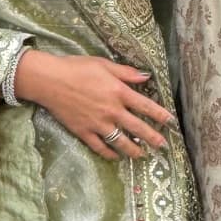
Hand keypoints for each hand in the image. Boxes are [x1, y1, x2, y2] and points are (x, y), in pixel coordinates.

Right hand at [13, 49, 175, 160]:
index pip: (145, 106)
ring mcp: (98, 124)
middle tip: (163, 146)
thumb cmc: (76, 68)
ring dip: (133, 150)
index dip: (160, 115)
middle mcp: (112, 111)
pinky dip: (109, 153)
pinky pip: (100, 147)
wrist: (49, 80)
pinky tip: (116, 156)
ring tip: (142, 155)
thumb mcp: (104, 65)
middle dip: (152, 138)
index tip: (170, 122)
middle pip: (137, 128)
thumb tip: (146, 77)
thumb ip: (126, 73)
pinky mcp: (84, 132)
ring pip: (121, 141)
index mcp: (118, 92)